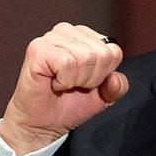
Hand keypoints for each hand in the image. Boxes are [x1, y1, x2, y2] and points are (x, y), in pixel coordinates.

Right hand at [0, 23, 127, 155]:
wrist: (42, 123)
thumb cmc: (68, 105)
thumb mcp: (103, 96)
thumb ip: (117, 86)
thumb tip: (115, 78)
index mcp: (85, 37)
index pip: (113, 51)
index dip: (104, 75)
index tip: (86, 82)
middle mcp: (67, 31)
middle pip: (101, 54)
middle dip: (90, 78)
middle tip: (72, 85)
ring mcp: (51, 37)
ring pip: (85, 57)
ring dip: (76, 80)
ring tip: (61, 83)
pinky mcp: (37, 48)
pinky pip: (67, 63)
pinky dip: (63, 80)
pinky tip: (53, 82)